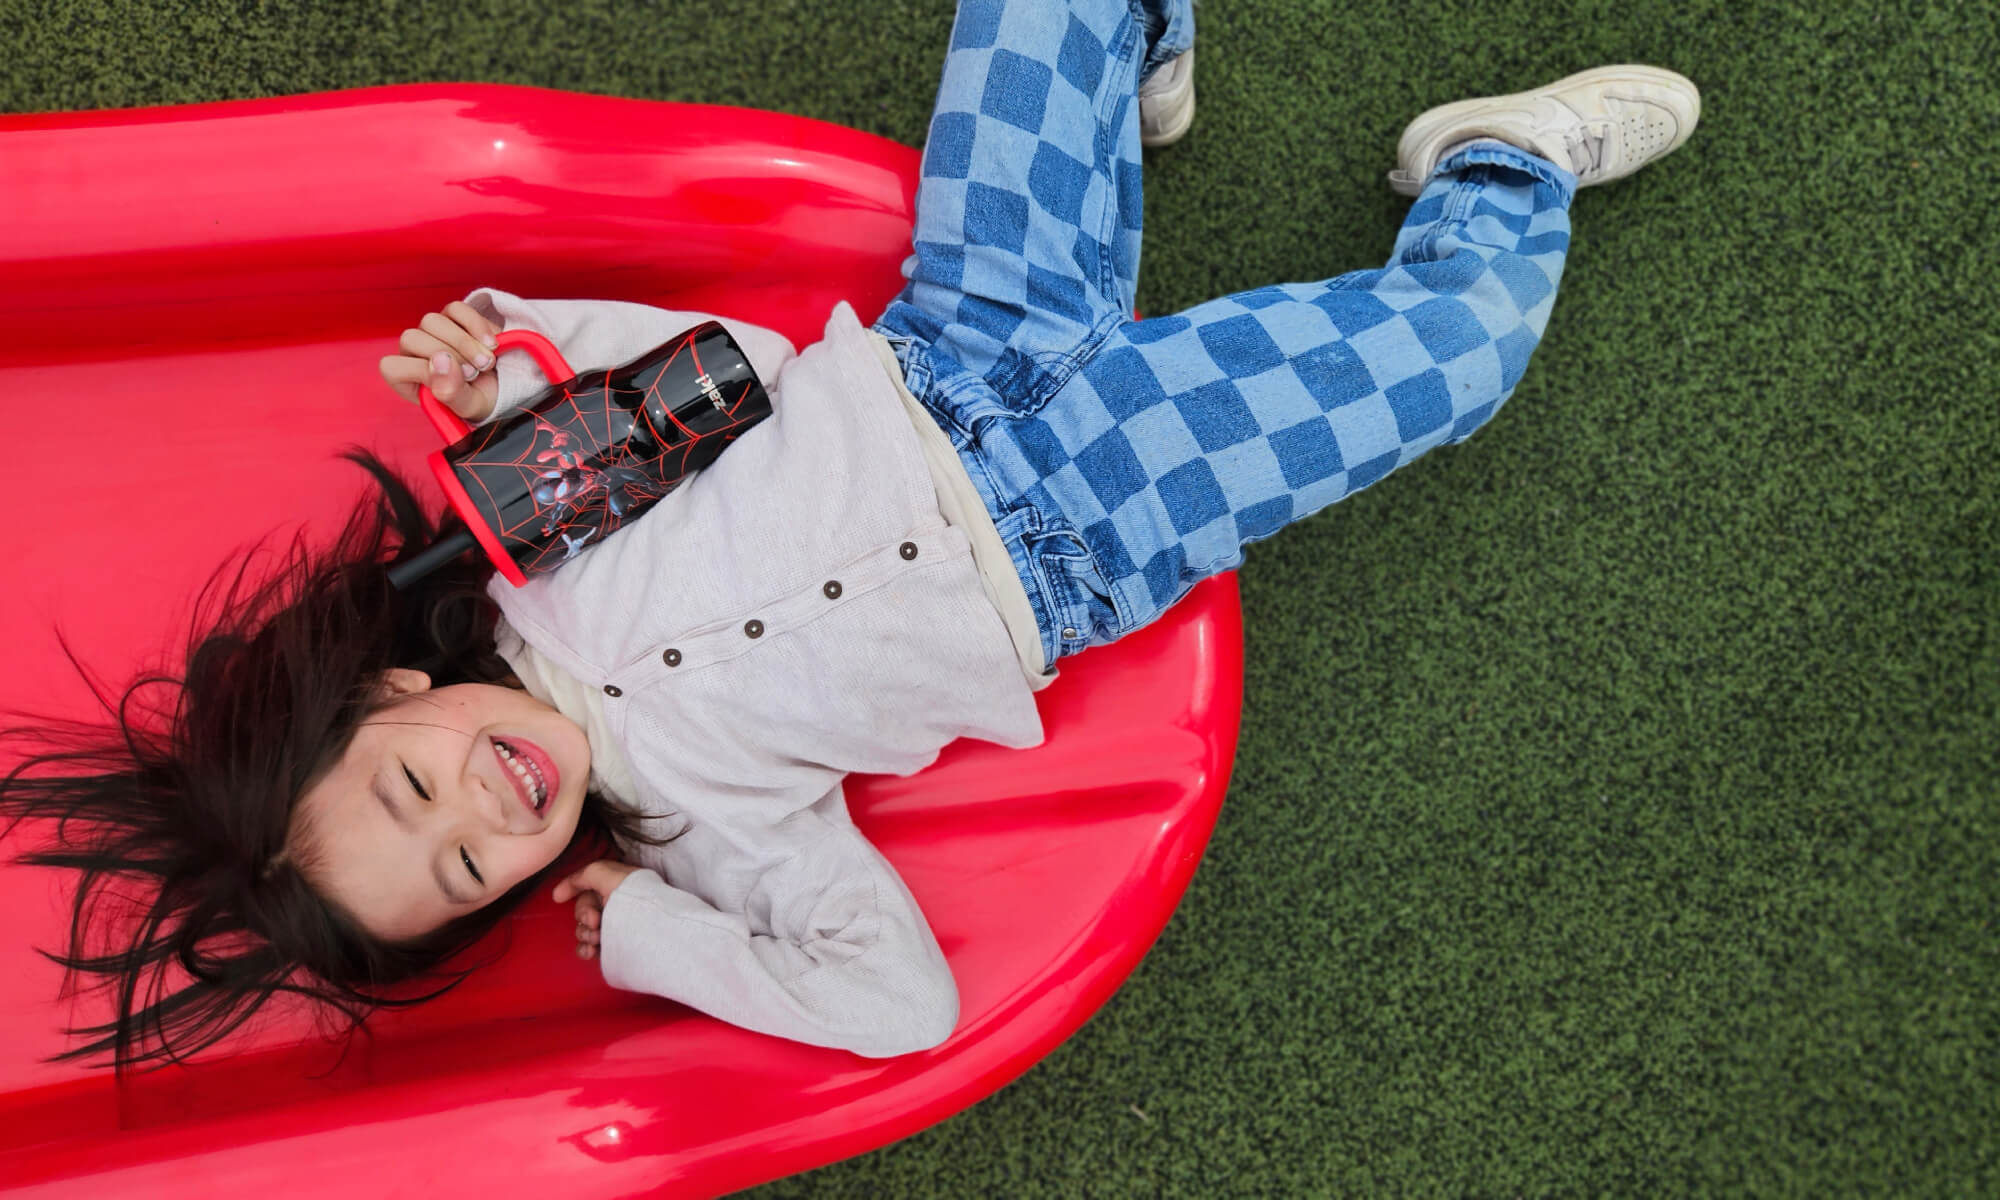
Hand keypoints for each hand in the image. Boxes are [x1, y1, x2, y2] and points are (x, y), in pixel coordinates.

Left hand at [379, 300, 502, 421]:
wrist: (505, 385)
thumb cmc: (479, 399)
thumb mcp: (467, 406)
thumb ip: (450, 392)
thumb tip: (441, 362)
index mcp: (406, 379)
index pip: (392, 367)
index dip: (420, 371)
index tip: (452, 381)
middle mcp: (414, 352)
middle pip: (412, 338)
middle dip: (447, 355)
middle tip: (475, 374)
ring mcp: (432, 330)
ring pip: (432, 321)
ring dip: (463, 342)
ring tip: (486, 362)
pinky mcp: (453, 315)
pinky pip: (456, 309)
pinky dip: (476, 325)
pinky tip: (491, 344)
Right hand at [552, 859, 642, 960]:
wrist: (650, 923)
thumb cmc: (630, 892)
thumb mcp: (603, 873)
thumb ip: (580, 877)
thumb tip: (559, 893)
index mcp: (614, 885)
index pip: (587, 886)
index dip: (571, 890)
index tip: (559, 898)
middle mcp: (614, 904)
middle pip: (583, 910)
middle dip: (584, 916)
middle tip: (595, 921)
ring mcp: (614, 926)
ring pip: (584, 930)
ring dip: (585, 934)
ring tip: (597, 937)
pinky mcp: (613, 946)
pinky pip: (590, 948)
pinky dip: (586, 950)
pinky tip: (591, 951)